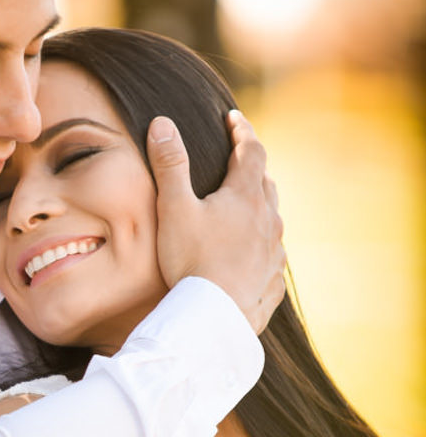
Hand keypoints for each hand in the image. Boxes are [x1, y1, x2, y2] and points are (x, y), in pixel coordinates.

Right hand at [147, 109, 284, 333]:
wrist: (211, 317)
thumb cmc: (190, 260)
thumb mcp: (174, 208)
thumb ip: (170, 164)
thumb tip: (162, 123)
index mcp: (246, 197)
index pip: (251, 151)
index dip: (242, 131)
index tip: (233, 119)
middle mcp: (268, 221)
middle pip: (266, 184)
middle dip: (252, 169)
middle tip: (239, 161)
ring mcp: (273, 253)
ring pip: (273, 220)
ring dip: (260, 208)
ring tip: (247, 209)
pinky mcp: (272, 282)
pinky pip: (273, 256)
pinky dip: (263, 246)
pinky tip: (254, 255)